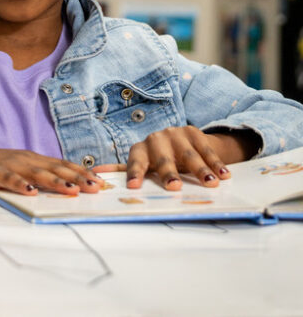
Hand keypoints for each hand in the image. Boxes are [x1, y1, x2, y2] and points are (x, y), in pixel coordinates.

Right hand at [0, 138, 103, 195]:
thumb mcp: (16, 171)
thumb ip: (36, 178)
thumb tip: (62, 189)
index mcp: (32, 159)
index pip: (62, 164)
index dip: (81, 172)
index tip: (101, 182)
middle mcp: (23, 159)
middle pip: (54, 168)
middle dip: (76, 178)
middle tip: (95, 188)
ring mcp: (8, 165)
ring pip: (35, 173)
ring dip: (54, 181)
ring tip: (71, 190)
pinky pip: (8, 179)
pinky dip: (20, 185)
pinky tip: (30, 192)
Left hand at [108, 126, 258, 190]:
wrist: (184, 140)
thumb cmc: (159, 159)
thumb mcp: (144, 164)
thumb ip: (124, 170)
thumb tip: (96, 175)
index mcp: (140, 149)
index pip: (135, 162)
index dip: (134, 174)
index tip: (133, 187)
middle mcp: (156, 139)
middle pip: (163, 159)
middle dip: (168, 173)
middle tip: (174, 187)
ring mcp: (176, 134)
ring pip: (188, 155)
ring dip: (200, 170)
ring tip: (210, 183)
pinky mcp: (194, 132)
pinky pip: (206, 150)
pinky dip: (216, 163)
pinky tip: (224, 175)